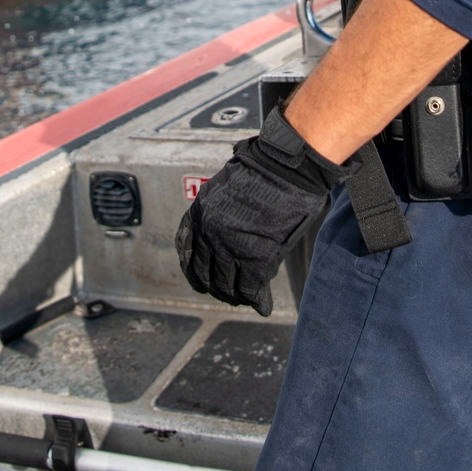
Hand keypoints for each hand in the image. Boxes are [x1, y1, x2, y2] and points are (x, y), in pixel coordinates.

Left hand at [175, 107, 357, 316]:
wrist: (285, 167)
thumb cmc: (263, 168)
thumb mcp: (227, 184)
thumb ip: (219, 209)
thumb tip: (221, 227)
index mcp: (200, 212)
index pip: (186, 250)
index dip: (193, 269)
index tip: (200, 279)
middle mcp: (209, 233)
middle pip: (204, 272)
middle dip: (215, 286)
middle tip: (226, 293)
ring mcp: (230, 248)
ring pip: (225, 285)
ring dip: (234, 296)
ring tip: (244, 299)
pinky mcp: (255, 259)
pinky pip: (249, 289)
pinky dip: (256, 300)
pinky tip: (262, 303)